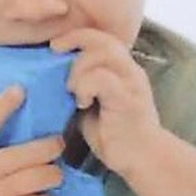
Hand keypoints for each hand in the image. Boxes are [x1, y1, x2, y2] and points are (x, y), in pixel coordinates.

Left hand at [58, 30, 165, 175]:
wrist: (142, 159)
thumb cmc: (115, 136)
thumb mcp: (93, 105)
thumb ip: (82, 88)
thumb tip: (53, 78)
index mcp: (123, 70)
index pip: (103, 38)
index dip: (77, 36)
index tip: (55, 46)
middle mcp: (130, 71)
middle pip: (103, 40)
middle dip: (74, 43)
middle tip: (56, 57)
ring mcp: (131, 84)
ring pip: (102, 54)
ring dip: (79, 69)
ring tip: (73, 91)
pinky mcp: (127, 99)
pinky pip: (102, 78)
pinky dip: (85, 86)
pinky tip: (82, 103)